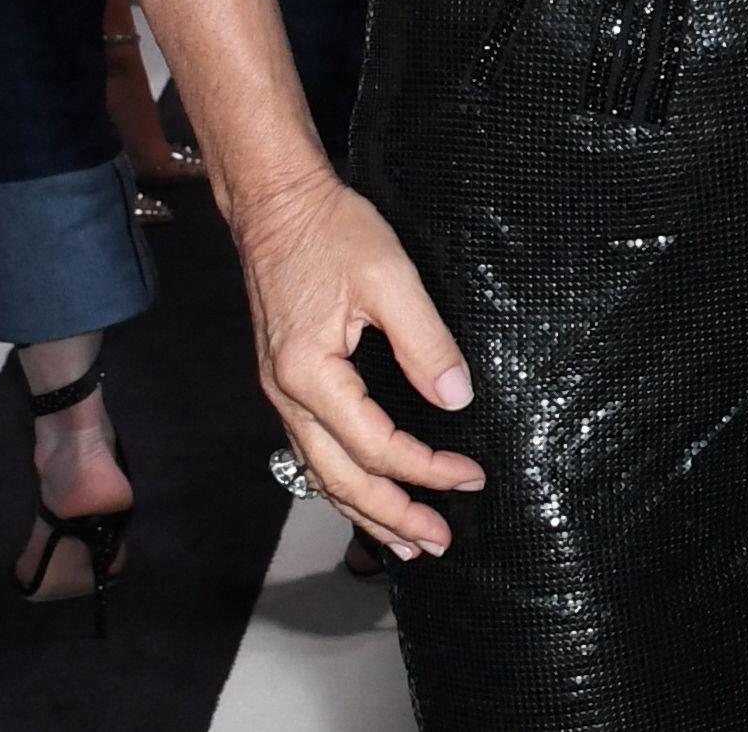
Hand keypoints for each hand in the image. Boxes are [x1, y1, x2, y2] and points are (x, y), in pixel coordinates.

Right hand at [229, 166, 485, 556]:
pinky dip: (343, 481)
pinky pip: (314, 449)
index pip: (377, 446)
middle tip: (438, 542)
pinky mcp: (286, 380)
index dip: (426, 469)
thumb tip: (457, 398)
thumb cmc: (330, 231)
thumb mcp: (391, 278)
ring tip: (405, 542)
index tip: (471, 476)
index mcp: (310, 374)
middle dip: (392, 517)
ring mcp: (280, 391)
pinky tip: (364, 491)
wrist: (276, 204)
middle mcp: (286, 395)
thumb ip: (426, 342)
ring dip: (364, 511)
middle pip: (341, 480)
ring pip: (321, 473)